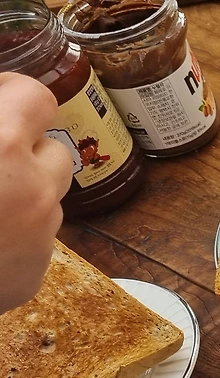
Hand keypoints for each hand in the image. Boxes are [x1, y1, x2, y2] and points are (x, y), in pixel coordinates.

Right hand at [0, 73, 73, 313]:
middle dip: (22, 149)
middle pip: (52, 151)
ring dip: (19, 193)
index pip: (36, 98)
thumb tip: (0, 99)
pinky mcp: (32, 276)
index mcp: (0, 147)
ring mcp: (39, 238)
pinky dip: (9, 235)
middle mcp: (32, 191)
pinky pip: (33, 241)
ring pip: (46, 199)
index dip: (13, 96)